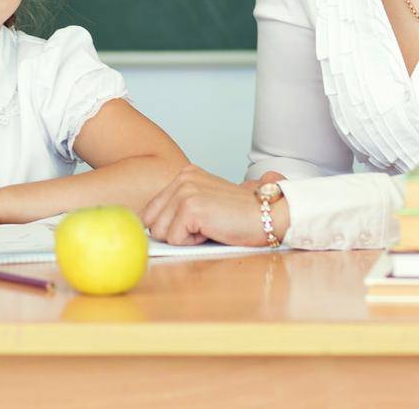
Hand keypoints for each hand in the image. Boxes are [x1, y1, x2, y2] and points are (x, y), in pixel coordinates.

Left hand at [141, 165, 285, 246]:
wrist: (268, 215)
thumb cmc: (240, 217)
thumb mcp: (205, 203)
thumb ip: (179, 208)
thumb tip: (150, 228)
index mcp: (185, 175)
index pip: (151, 209)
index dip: (167, 227)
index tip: (191, 227)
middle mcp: (182, 178)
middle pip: (152, 221)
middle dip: (175, 233)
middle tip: (205, 226)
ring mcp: (185, 192)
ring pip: (161, 232)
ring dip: (185, 238)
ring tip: (210, 227)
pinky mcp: (190, 208)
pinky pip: (175, 239)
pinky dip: (193, 242)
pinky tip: (213, 230)